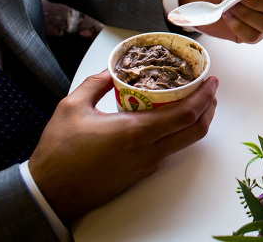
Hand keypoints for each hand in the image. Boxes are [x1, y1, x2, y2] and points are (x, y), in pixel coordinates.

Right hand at [29, 70, 218, 222]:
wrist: (50, 192)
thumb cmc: (59, 153)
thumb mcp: (71, 108)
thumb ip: (94, 83)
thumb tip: (109, 70)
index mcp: (135, 132)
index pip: (186, 115)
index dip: (205, 97)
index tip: (212, 81)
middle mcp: (148, 151)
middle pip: (196, 130)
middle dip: (210, 108)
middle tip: (211, 90)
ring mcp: (147, 164)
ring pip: (185, 142)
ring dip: (197, 121)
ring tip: (195, 101)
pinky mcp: (141, 173)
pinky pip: (170, 150)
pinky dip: (179, 132)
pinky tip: (170, 119)